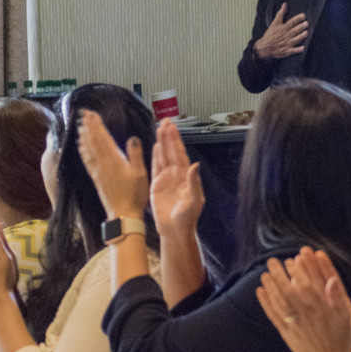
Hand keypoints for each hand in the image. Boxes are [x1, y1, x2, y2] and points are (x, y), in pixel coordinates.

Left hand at [77, 110, 148, 218]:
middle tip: (83, 114)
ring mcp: (98, 171)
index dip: (96, 125)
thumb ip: (135, 154)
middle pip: (93, 141)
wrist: (124, 214)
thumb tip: (132, 138)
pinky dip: (83, 151)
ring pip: (88, 150)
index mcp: (114, 160)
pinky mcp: (96, 178)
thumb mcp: (140, 173)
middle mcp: (103, 164)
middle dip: (88, 126)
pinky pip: (87, 161)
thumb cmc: (134, 195)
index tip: (91, 114)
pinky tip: (81, 146)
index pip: (103, 138)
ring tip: (81, 125)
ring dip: (84, 136)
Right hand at [150, 119, 204, 237]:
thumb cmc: (187, 218)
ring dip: (162, 143)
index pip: (180, 153)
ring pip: (163, 156)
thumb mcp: (194, 201)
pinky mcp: (156, 186)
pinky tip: (155, 146)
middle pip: (171, 151)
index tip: (172, 127)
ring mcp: (166, 179)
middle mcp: (176, 174)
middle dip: (168, 136)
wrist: (175, 231)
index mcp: (185, 176)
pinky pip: (155, 168)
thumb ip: (194, 183)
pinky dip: (155, 157)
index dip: (176, 140)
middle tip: (165, 120)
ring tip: (160, 128)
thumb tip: (195, 164)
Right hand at [254, 3, 307, 59]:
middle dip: (300, 27)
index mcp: (283, 28)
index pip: (291, 22)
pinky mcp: (287, 51)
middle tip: (307, 23)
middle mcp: (286, 35)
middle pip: (294, 30)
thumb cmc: (271, 35)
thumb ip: (280, 14)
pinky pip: (294, 50)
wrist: (265, 47)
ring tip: (306, 33)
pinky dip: (298, 49)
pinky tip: (303, 48)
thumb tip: (285, 4)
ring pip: (295, 39)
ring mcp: (287, 44)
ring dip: (301, 36)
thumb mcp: (275, 23)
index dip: (297, 19)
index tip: (303, 16)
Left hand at [256, 247, 350, 351]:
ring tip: (266, 271)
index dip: (307, 269)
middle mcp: (311, 315)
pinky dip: (267, 303)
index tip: (300, 256)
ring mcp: (297, 324)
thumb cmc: (344, 340)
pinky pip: (275, 316)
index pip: (316, 284)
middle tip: (278, 260)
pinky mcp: (288, 332)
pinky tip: (260, 290)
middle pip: (295, 290)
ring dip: (273, 285)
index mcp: (326, 309)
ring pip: (283, 301)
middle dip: (285, 274)